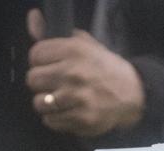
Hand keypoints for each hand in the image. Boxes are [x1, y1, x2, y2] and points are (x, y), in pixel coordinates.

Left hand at [26, 8, 144, 136]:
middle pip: (33, 79)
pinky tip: (67, 111)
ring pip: (38, 103)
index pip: (35, 54)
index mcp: (74, 50)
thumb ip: (55, 34)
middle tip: (53, 84)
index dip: (39, 61)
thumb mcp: (84, 44)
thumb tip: (31, 16)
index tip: (48, 65)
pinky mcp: (80, 119)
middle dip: (40, 82)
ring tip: (59, 100)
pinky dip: (56, 118)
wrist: (132, 93)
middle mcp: (73, 73)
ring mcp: (76, 98)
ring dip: (46, 102)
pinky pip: (50, 121)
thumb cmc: (103, 67)